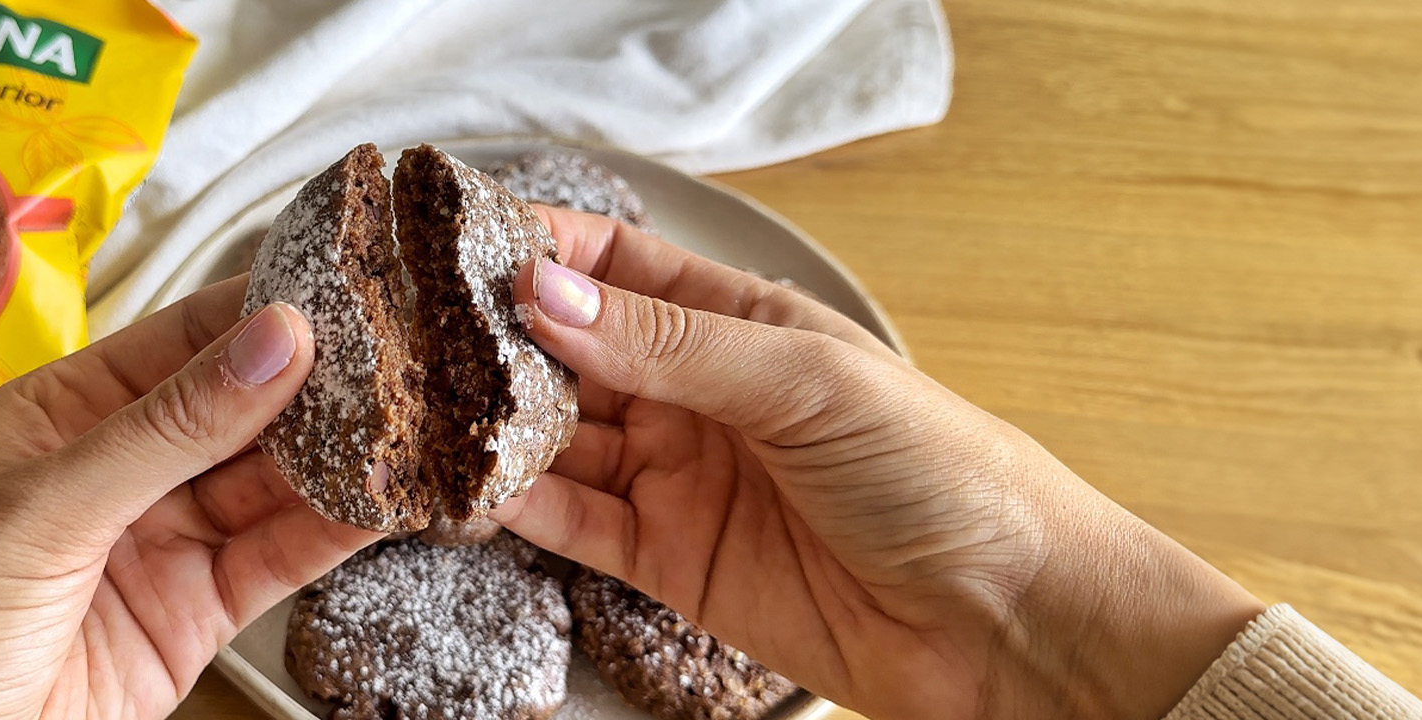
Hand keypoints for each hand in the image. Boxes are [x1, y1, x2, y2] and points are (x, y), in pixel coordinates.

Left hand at [0, 278, 379, 718]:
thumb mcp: (44, 508)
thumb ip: (167, 431)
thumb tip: (267, 345)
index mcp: (63, 416)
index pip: (180, 343)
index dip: (259, 315)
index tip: (339, 290)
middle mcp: (118, 472)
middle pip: (238, 411)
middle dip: (316, 384)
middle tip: (395, 354)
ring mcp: (161, 544)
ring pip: (271, 483)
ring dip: (338, 456)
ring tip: (405, 420)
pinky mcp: (195, 616)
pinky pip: (278, 559)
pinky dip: (334, 531)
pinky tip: (379, 499)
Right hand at [494, 207, 1267, 719]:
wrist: (1002, 623)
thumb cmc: (941, 474)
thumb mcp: (806, 382)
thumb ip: (670, 344)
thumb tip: (548, 292)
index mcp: (741, 323)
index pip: (620, 263)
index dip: (543, 248)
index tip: (463, 246)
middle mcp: (700, 394)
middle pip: (573, 352)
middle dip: (500, 341)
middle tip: (419, 335)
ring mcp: (681, 476)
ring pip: (561, 438)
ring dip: (499, 425)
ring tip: (427, 411)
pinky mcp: (670, 560)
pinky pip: (575, 522)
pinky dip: (520, 505)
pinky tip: (474, 485)